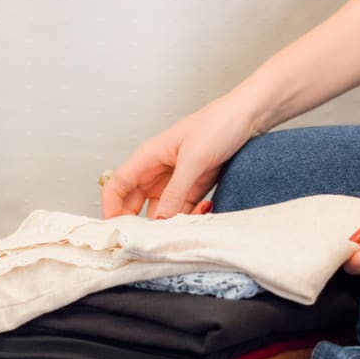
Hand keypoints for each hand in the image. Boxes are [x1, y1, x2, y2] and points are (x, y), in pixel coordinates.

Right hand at [101, 96, 259, 218]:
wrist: (248, 117)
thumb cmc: (218, 123)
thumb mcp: (193, 159)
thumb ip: (175, 191)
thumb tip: (160, 220)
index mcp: (148, 157)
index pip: (116, 186)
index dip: (111, 209)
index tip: (117, 231)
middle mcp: (157, 171)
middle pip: (134, 204)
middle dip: (140, 223)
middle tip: (151, 241)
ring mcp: (175, 181)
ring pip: (160, 212)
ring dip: (169, 223)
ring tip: (183, 228)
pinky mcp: (193, 188)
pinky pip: (182, 211)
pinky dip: (189, 217)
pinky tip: (203, 212)